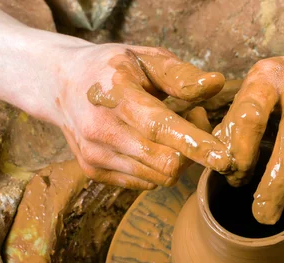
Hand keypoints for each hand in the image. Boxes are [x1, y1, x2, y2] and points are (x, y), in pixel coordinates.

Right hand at [57, 44, 231, 188]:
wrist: (60, 86)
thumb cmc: (111, 68)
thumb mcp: (145, 58)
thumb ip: (180, 75)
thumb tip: (216, 83)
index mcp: (116, 96)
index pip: (161, 128)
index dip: (196, 145)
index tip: (224, 158)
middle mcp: (102, 131)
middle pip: (166, 163)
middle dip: (193, 150)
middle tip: (196, 119)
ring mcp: (95, 156)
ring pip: (159, 178)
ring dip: (178, 159)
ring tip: (174, 130)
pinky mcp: (94, 172)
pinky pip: (145, 183)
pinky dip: (158, 168)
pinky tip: (154, 143)